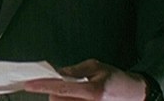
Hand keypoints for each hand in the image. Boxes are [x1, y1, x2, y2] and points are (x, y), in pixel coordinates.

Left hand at [23, 59, 147, 100]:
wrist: (135, 94)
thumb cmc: (117, 78)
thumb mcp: (96, 67)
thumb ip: (74, 71)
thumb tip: (56, 73)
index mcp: (93, 91)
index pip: (61, 89)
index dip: (43, 86)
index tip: (29, 85)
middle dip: (53, 92)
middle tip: (61, 83)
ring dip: (60, 98)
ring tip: (75, 91)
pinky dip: (67, 100)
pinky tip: (76, 96)